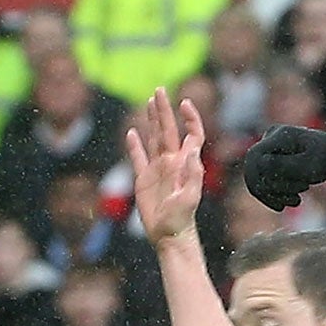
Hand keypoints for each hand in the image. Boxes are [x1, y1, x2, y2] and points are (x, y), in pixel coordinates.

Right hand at [129, 87, 204, 243]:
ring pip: (154, 138)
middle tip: (160, 90)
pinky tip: (131, 132)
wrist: (169, 235)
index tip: (184, 103)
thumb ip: (193, 173)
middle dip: (165, 110)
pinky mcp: (144, 179)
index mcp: (185, 163)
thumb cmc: (182, 219)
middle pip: (169, 130)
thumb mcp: (190, 197)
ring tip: (149, 102)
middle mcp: (172, 162)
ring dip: (152, 120)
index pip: (191, 135)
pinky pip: (138, 158)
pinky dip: (134, 145)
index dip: (190, 118)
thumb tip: (192, 149)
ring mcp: (157, 169)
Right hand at [242, 124, 325, 209]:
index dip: (259, 183)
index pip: (254, 159)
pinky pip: (265, 178)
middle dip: (273, 191)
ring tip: (298, 199)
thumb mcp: (310, 166)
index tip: (279, 204)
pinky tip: (292, 201)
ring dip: (277, 193)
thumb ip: (285, 165)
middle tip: (295, 200)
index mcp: (280, 135)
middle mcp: (272, 138)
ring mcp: (272, 147)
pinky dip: (276, 193)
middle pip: (255, 170)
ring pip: (260, 176)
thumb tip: (260, 165)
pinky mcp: (274, 157)